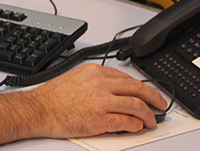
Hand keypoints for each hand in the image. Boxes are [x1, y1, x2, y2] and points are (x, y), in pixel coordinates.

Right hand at [28, 63, 167, 137]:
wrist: (39, 110)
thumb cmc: (53, 97)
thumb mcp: (76, 77)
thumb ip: (96, 80)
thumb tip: (115, 90)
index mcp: (95, 71)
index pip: (128, 78)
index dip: (143, 88)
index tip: (148, 94)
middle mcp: (100, 84)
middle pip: (138, 90)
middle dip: (154, 99)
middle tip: (161, 106)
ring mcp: (101, 101)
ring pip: (137, 107)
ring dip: (148, 116)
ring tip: (151, 122)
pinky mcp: (100, 119)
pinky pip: (127, 122)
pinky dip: (135, 126)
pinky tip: (136, 127)